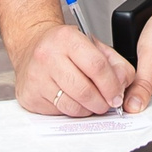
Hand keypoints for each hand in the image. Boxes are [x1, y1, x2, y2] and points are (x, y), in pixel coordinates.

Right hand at [11, 19, 137, 117]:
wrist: (31, 46)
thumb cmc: (64, 47)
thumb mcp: (93, 45)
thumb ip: (115, 64)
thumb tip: (122, 87)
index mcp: (66, 38)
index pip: (97, 66)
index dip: (112, 85)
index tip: (117, 95)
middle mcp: (47, 56)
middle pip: (84, 90)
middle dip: (102, 102)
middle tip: (107, 104)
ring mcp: (36, 77)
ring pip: (72, 106)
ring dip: (88, 110)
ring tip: (92, 103)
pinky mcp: (29, 95)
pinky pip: (58, 112)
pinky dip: (71, 111)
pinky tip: (74, 101)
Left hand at [130, 4, 151, 111]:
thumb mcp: (150, 60)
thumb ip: (141, 87)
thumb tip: (132, 109)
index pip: (138, 105)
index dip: (123, 94)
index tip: (116, 81)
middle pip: (140, 94)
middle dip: (128, 82)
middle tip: (127, 63)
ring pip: (145, 82)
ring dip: (135, 73)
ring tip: (135, 57)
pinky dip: (144, 66)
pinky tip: (142, 55)